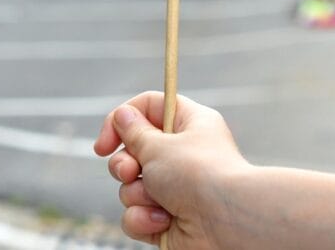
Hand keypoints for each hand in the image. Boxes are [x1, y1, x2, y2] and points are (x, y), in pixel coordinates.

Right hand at [94, 92, 250, 248]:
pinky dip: (144, 219)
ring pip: (130, 187)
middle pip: (132, 151)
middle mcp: (181, 156)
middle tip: (132, 171)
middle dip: (124, 165)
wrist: (229, 224)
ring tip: (157, 198)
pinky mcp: (167, 220)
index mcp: (188, 125)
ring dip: (136, 193)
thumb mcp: (158, 144)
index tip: (105, 142)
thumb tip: (122, 116)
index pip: (147, 108)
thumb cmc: (199, 174)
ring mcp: (174, 190)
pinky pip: (136, 216)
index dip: (122, 121)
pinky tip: (163, 220)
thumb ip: (133, 131)